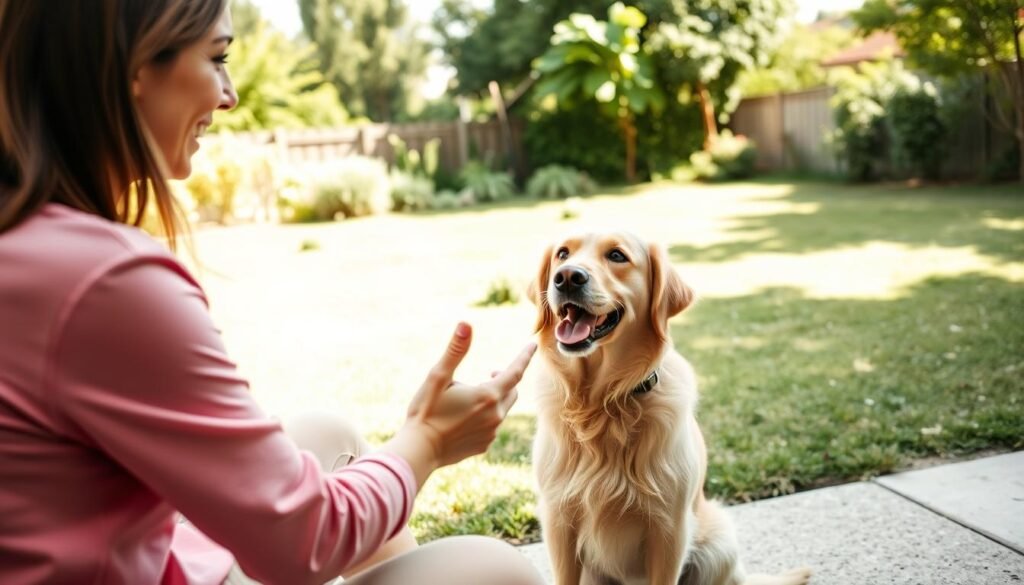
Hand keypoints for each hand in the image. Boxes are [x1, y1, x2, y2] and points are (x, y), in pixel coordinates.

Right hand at [380, 322, 535, 486]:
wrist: (418, 451)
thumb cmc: (426, 411)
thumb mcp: (438, 376)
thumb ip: (455, 350)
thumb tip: (466, 324)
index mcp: (488, 395)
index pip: (516, 371)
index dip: (525, 356)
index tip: (533, 345)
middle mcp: (495, 415)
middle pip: (512, 391)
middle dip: (505, 379)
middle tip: (489, 373)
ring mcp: (491, 433)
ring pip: (502, 409)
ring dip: (493, 399)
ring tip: (468, 398)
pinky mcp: (484, 445)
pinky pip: (492, 426)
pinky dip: (485, 417)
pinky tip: (464, 419)